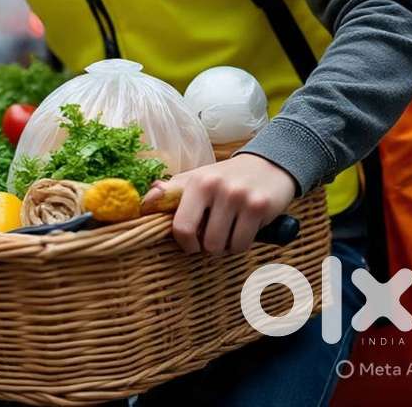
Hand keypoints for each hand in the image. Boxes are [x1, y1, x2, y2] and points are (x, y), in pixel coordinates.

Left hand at [143, 153, 297, 254]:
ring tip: (227, 231)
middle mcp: (216, 187)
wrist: (267, 165)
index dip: (183, 242)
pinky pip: (242, 244)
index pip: (180, 225)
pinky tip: (242, 230)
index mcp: (196, 181)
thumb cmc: (225, 178)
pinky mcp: (259, 207)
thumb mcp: (197, 180)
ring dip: (224, 247)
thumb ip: (172, 192)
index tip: (189, 242)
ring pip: (222, 246)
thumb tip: (144, 202)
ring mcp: (238, 197)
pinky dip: (240, 245)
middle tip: (211, 236)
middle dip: (206, 246)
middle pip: (203, 242)